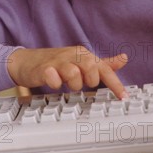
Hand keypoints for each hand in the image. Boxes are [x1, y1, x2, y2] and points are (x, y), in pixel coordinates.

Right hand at [7, 46, 127, 98]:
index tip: (124, 97)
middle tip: (82, 84)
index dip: (115, 84)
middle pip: (91, 68)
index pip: (104, 69)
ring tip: (66, 84)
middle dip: (89, 81)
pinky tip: (53, 82)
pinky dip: (54, 83)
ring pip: (73, 73)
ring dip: (73, 84)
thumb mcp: (82, 62)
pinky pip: (52, 77)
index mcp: (84, 55)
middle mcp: (72, 55)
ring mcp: (57, 61)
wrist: (28, 61)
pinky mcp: (43, 68)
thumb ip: (103, 63)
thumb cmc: (58, 63)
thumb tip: (124, 58)